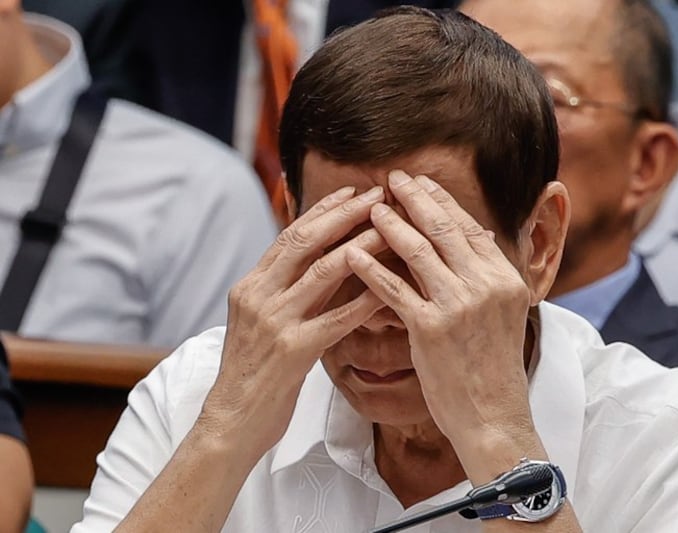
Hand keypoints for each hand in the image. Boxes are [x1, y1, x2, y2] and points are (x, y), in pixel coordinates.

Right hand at [199, 185, 387, 463]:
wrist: (231, 421)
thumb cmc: (252, 373)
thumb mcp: (258, 322)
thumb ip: (281, 290)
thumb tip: (313, 260)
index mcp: (250, 285)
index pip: (290, 235)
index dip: (323, 210)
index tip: (352, 191)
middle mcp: (258, 296)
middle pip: (306, 240)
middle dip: (345, 214)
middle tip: (377, 195)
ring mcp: (274, 322)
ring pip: (323, 271)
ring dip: (361, 246)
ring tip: (391, 229)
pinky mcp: (292, 352)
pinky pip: (337, 319)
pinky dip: (365, 299)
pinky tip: (389, 287)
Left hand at [345, 171, 534, 461]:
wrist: (494, 416)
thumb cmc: (493, 369)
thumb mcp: (501, 314)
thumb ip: (488, 276)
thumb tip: (479, 240)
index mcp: (504, 278)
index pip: (468, 226)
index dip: (441, 200)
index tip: (419, 182)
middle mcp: (485, 284)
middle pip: (443, 228)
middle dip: (414, 197)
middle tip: (391, 177)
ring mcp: (458, 305)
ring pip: (418, 251)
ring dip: (389, 223)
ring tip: (369, 206)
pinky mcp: (431, 329)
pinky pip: (394, 289)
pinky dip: (370, 268)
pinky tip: (351, 253)